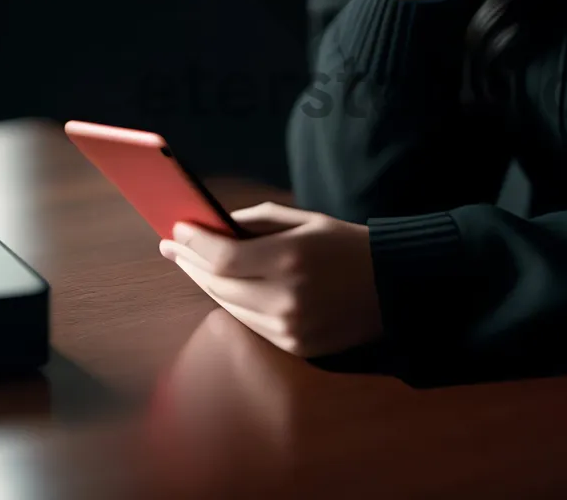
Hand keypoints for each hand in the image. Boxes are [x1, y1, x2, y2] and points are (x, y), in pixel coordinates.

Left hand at [159, 202, 383, 358]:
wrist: (393, 285)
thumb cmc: (347, 244)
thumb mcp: (307, 219)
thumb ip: (259, 220)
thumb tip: (215, 224)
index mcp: (290, 258)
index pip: (223, 257)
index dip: (194, 244)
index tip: (175, 230)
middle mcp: (286, 297)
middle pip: (217, 285)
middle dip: (190, 262)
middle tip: (173, 246)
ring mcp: (289, 328)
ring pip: (228, 307)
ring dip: (206, 283)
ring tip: (191, 263)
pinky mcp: (294, 347)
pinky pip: (249, 324)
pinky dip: (232, 303)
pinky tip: (222, 286)